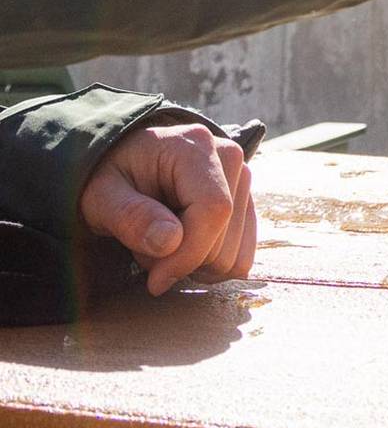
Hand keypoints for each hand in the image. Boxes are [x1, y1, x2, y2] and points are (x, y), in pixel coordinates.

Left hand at [78, 123, 256, 295]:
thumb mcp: (101, 196)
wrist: (122, 165)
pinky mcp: (245, 200)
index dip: (188, 254)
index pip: (213, 209)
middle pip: (226, 235)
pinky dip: (211, 265)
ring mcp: (242, 178)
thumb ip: (131, 216)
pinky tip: (184, 249)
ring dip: (195, 264)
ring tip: (162, 244)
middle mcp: (229, 156)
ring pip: (235, 251)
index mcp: (195, 147)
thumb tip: (170, 242)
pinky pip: (242, 254)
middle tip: (147, 250)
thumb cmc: (110, 178)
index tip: (155, 280)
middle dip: (184, 260)